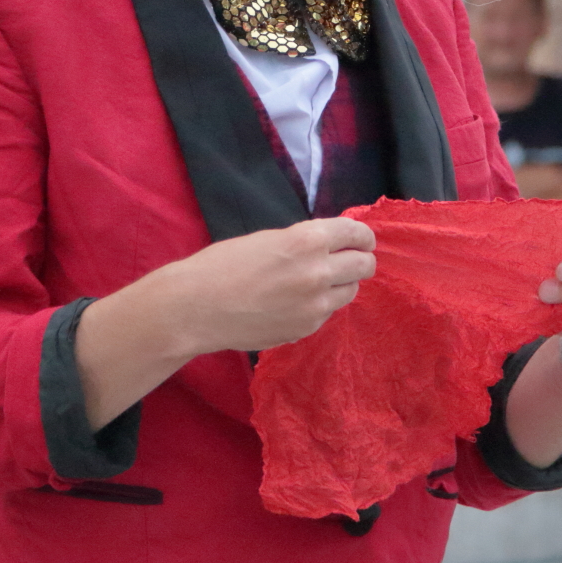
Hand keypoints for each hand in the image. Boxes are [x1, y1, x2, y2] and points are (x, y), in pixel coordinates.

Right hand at [157, 219, 375, 355]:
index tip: (362, 239)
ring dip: (342, 283)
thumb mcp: (268, 239)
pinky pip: (328, 312)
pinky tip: (298, 301)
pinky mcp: (307, 328)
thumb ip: (303, 242)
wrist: (196, 307)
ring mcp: (316, 305)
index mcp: (308, 240)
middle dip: (360, 259)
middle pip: (365, 265)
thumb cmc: (223, 264)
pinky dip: (321, 304)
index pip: (356, 234)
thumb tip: (328, 247)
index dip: (363, 235)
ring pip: (351, 291)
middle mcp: (319, 272)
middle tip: (348, 260)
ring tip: (321, 282)